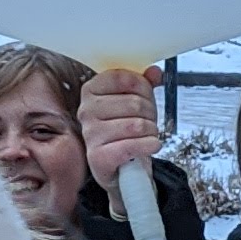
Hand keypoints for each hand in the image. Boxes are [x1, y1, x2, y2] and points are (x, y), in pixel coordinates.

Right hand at [77, 69, 161, 193]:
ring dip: (151, 131)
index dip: (142, 86)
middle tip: (148, 121)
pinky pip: (133, 146)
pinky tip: (150, 146)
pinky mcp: (99, 158)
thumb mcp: (134, 103)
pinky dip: (149, 145)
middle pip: (134, 103)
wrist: (121, 168)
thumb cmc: (125, 132)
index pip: (122, 78)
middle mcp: (86, 111)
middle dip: (150, 113)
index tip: (145, 96)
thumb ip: (143, 84)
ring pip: (137, 125)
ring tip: (147, 135)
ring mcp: (90, 135)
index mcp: (91, 91)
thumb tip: (154, 71)